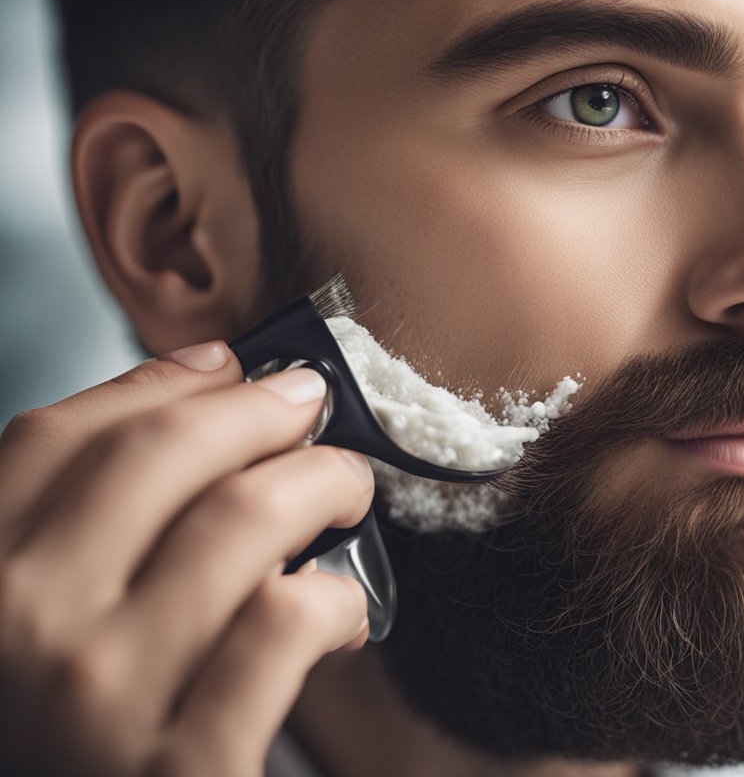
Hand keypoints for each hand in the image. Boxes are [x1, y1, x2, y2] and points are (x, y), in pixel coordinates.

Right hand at [0, 341, 372, 775]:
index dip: (162, 385)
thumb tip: (205, 372)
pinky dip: (334, 597)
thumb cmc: (66, 735)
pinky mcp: (183, 767)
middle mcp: (13, 628)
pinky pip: (282, 625)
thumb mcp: (34, 618)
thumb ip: (86, 511)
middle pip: (163, 459)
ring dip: (321, 485)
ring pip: (243, 523)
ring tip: (347, 491)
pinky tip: (342, 608)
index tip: (234, 370)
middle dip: (262, 412)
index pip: (56, 438)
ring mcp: (95, 699)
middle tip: (313, 411)